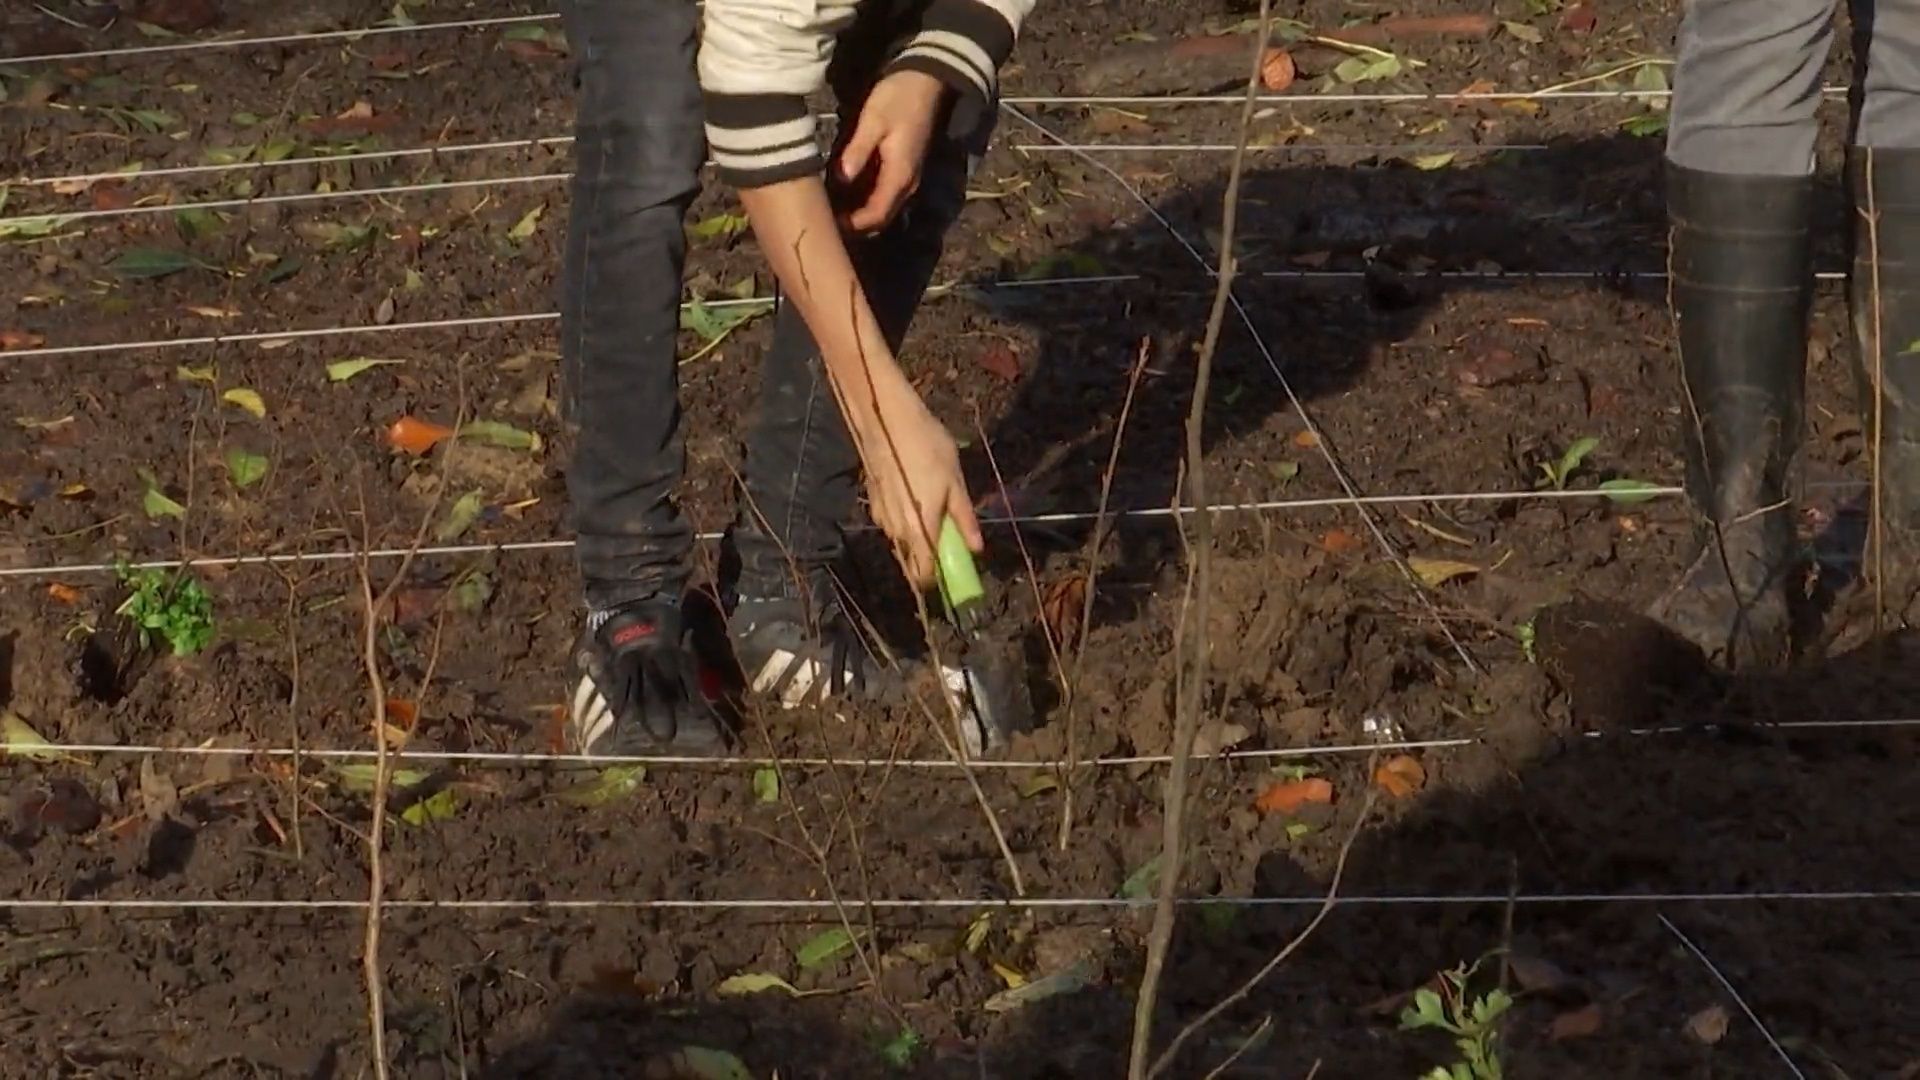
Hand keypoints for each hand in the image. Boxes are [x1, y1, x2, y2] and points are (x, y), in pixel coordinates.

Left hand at [834, 70, 947, 233]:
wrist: (926, 81)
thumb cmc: (898, 98)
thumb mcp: (873, 121)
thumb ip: (857, 151)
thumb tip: (841, 179)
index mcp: (899, 175)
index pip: (876, 215)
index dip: (852, 225)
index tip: (828, 224)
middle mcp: (907, 184)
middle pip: (880, 218)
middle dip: (855, 225)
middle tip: (825, 219)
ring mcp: (908, 178)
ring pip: (883, 209)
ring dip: (859, 213)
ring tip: (831, 208)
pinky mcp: (904, 170)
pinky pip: (885, 196)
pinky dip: (866, 200)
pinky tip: (845, 191)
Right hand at [852, 373, 982, 586]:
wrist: (886, 419)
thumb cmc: (927, 447)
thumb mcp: (955, 482)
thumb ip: (964, 518)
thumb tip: (976, 548)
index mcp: (921, 528)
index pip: (923, 574)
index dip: (937, 580)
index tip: (951, 574)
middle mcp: (898, 529)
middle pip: (911, 560)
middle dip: (929, 557)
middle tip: (947, 537)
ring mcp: (882, 516)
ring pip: (901, 540)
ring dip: (916, 536)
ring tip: (932, 508)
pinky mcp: (873, 501)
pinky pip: (891, 523)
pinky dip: (904, 520)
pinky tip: (914, 495)